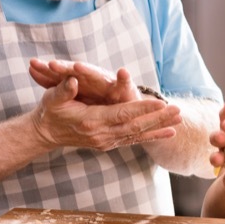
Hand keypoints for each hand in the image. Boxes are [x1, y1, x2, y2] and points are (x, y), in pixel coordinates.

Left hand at [29, 58, 141, 104]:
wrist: (122, 105)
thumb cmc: (95, 97)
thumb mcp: (71, 92)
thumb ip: (53, 81)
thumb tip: (30, 66)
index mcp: (78, 78)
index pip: (60, 72)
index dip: (46, 70)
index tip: (32, 65)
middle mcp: (92, 77)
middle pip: (76, 71)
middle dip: (64, 68)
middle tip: (51, 65)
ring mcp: (107, 81)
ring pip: (96, 75)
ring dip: (88, 70)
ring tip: (77, 67)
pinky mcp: (124, 88)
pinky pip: (124, 83)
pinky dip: (124, 78)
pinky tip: (123, 73)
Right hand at [30, 76, 180, 150]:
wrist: (45, 134)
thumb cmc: (49, 111)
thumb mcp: (52, 98)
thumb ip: (63, 90)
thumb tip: (73, 80)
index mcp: (91, 121)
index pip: (122, 114)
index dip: (142, 108)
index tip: (161, 102)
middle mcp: (101, 134)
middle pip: (135, 126)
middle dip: (158, 118)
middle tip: (178, 110)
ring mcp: (106, 141)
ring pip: (137, 134)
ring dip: (159, 127)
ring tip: (179, 121)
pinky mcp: (108, 143)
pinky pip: (133, 140)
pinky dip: (151, 136)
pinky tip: (168, 133)